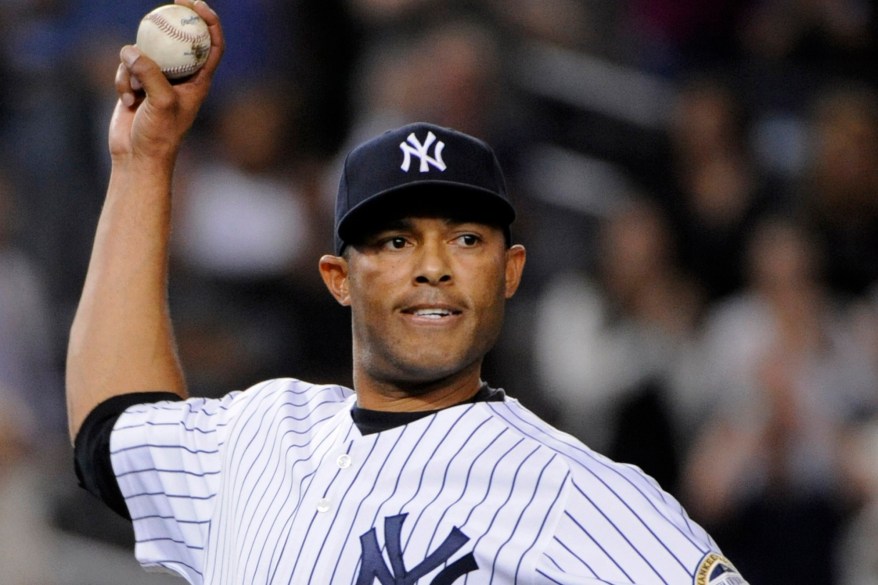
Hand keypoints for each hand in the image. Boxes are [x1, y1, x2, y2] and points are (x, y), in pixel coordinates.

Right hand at [109, 0, 223, 162]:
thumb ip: (150, 73)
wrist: (137, 157)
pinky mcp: (136, 84)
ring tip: (136, 94)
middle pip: (179, 41)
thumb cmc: (159, 135)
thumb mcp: (160, 102)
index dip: (210, 23)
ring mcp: (157, 80)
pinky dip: (123, 81)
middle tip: (167, 4)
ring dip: (134, 69)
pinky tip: (126, 101)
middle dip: (172, 23)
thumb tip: (132, 50)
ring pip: (144, 53)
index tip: (197, 6)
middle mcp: (181, 78)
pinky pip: (126, 67)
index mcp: (199, 82)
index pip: (212, 46)